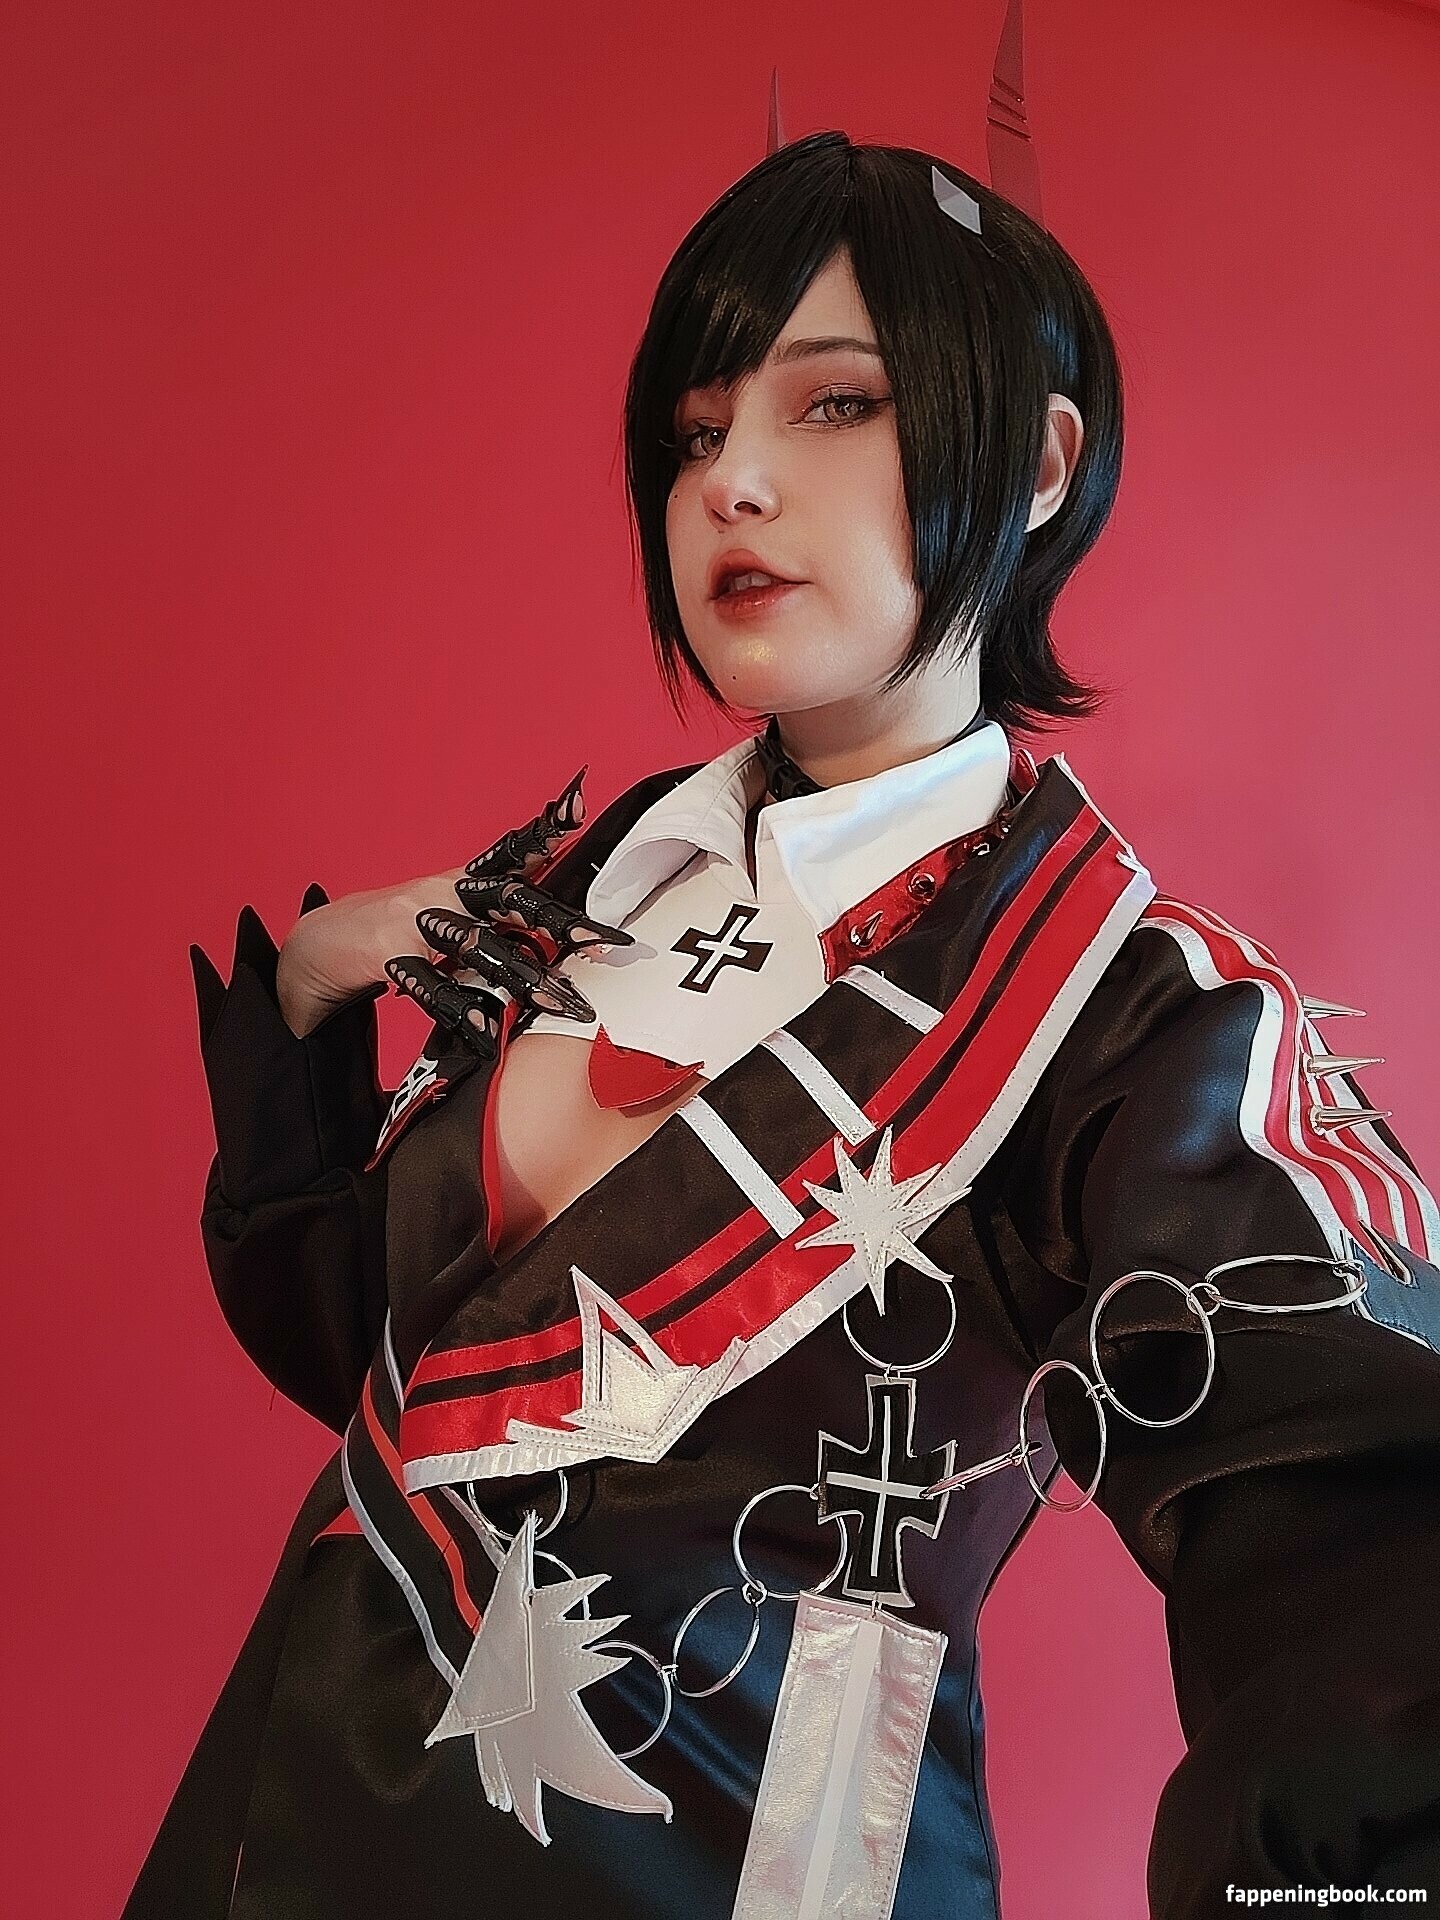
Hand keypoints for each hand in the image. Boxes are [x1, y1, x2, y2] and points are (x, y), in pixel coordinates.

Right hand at [382, 769, 633, 1060]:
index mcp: (461, 882)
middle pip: (509, 899)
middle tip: (600, 939)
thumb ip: (498, 922)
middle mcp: (443, 894)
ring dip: (523, 977)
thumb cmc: (398, 929)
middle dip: (557, 920)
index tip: (578, 803)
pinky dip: (463, 1011)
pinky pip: (433, 987)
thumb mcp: (450, 913)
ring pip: (478, 947)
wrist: (319, 941)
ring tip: (559, 1000)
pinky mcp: (390, 957)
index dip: (544, 828)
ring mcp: (415, 923)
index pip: (510, 851)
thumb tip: (555, 939)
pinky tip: (488, 1031)